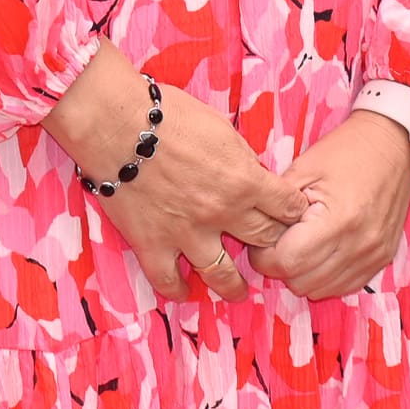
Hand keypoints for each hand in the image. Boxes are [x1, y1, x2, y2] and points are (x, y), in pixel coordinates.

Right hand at [47, 52, 308, 303]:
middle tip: (272, 247)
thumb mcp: (223, 129)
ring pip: (222, 274)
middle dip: (273, 243)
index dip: (294, 211)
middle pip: (263, 240)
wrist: (115, 123)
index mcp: (245, 180)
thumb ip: (242, 159)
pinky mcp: (152, 244)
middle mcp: (222, 213)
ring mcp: (187, 233)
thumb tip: (253, 176)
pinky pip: (168, 280)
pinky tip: (185, 292)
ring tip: (239, 292)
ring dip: (234, 285)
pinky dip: (178, 289)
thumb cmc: (170, 116)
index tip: (293, 215)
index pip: (287, 207)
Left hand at [249, 111, 409, 301]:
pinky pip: (344, 287)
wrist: (393, 144)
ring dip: (303, 273)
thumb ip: (276, 206)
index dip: (264, 256)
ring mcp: (373, 254)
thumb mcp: (303, 169)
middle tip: (280, 241)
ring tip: (302, 245)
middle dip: (281, 265)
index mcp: (338, 220)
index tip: (262, 240)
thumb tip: (256, 235)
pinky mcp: (382, 258)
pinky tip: (321, 254)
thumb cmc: (347, 151)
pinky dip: (326, 277)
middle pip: (301, 281)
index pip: (286, 262)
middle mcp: (359, 244)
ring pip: (320, 289)